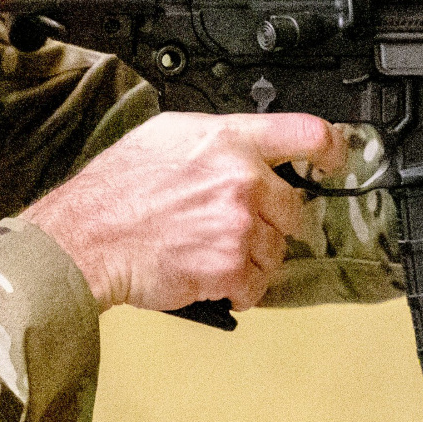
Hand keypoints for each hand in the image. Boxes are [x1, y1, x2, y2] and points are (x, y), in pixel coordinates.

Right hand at [25, 112, 346, 311]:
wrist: (86, 238)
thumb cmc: (117, 189)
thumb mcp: (168, 136)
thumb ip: (218, 138)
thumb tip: (247, 143)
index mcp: (229, 141)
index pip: (308, 134)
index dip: (333, 148)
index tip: (335, 160)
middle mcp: (242, 181)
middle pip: (295, 206)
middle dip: (270, 219)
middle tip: (234, 223)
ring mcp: (239, 227)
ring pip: (277, 249)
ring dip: (252, 256)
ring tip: (210, 248)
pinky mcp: (229, 268)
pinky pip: (257, 285)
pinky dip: (238, 287)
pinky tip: (210, 273)